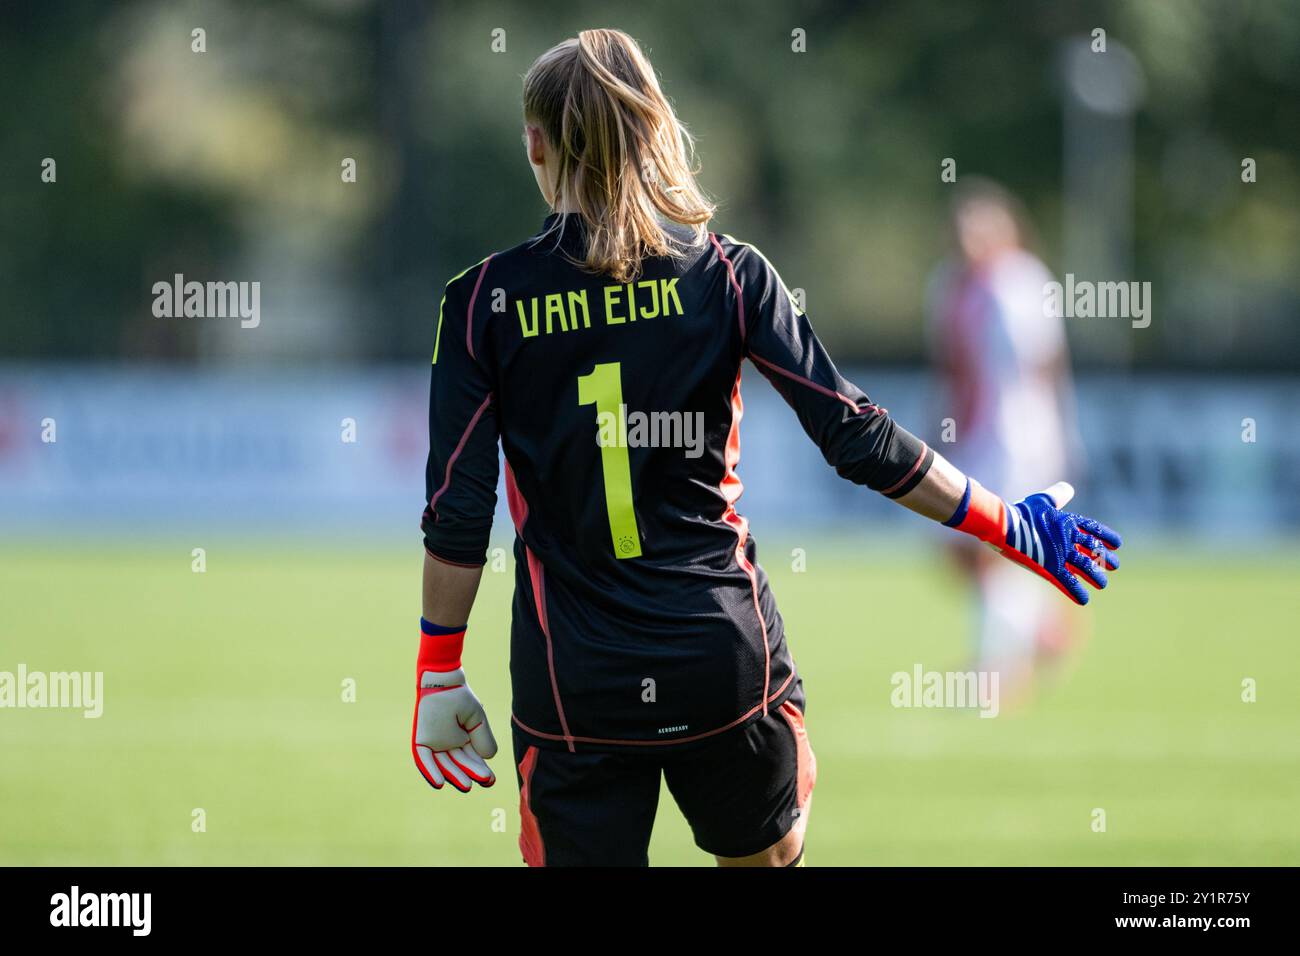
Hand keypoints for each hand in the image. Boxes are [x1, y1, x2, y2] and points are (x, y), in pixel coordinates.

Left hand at [411, 628, 497, 791]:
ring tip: (467, 786)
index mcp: (463, 738)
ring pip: (444, 765)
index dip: (480, 769)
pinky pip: (424, 760)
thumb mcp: (476, 718)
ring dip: (454, 776)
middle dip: (471, 773)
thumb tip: (489, 757)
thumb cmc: (459, 696)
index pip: (472, 758)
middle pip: (459, 763)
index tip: (490, 778)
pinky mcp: (421, 741)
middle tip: (484, 781)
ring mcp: (434, 744)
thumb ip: (482, 738)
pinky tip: (439, 783)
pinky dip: (430, 771)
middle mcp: (448, 744)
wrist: (442, 680)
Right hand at [950, 479, 1121, 605]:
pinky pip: (1068, 583)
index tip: (1117, 544)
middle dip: (1105, 558)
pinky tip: (1084, 599)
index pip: (1093, 529)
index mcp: (1067, 522)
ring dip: (1096, 576)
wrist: (1003, 524)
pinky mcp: (1050, 568)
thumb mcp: (1041, 500)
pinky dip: (1077, 592)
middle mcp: (1068, 538)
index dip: (1106, 536)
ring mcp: (1060, 554)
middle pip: (1094, 549)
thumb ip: (1056, 495)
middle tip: (1113, 566)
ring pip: (1086, 568)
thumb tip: (1068, 488)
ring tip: (1102, 584)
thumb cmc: (1019, 512)